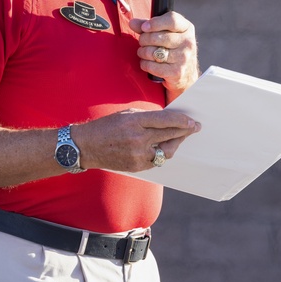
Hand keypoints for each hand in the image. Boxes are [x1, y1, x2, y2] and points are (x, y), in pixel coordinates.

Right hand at [75, 108, 200, 171]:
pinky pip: (156, 161)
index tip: (193, 121)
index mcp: (135, 121)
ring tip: (181, 138)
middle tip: (195, 128)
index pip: (165, 120)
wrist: (86, 146)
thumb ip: (148, 117)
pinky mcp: (136, 166)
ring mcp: (137, 154)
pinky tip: (166, 148)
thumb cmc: (107, 126)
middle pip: (169, 135)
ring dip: (175, 144)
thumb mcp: (127, 114)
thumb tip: (169, 120)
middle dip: (185, 131)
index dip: (182, 121)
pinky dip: (162, 154)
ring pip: (166, 151)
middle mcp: (137, 138)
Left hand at [130, 12, 198, 98]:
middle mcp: (188, 42)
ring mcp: (183, 58)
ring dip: (143, 53)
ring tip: (144, 53)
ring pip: (152, 52)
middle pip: (157, 37)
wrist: (187, 74)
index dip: (155, 23)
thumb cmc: (173, 49)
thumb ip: (149, 26)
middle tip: (142, 42)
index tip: (144, 27)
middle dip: (144, 40)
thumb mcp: (166, 33)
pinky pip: (151, 66)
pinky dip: (145, 64)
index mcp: (187, 28)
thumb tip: (133, 23)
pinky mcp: (177, 72)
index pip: (172, 20)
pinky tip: (148, 63)